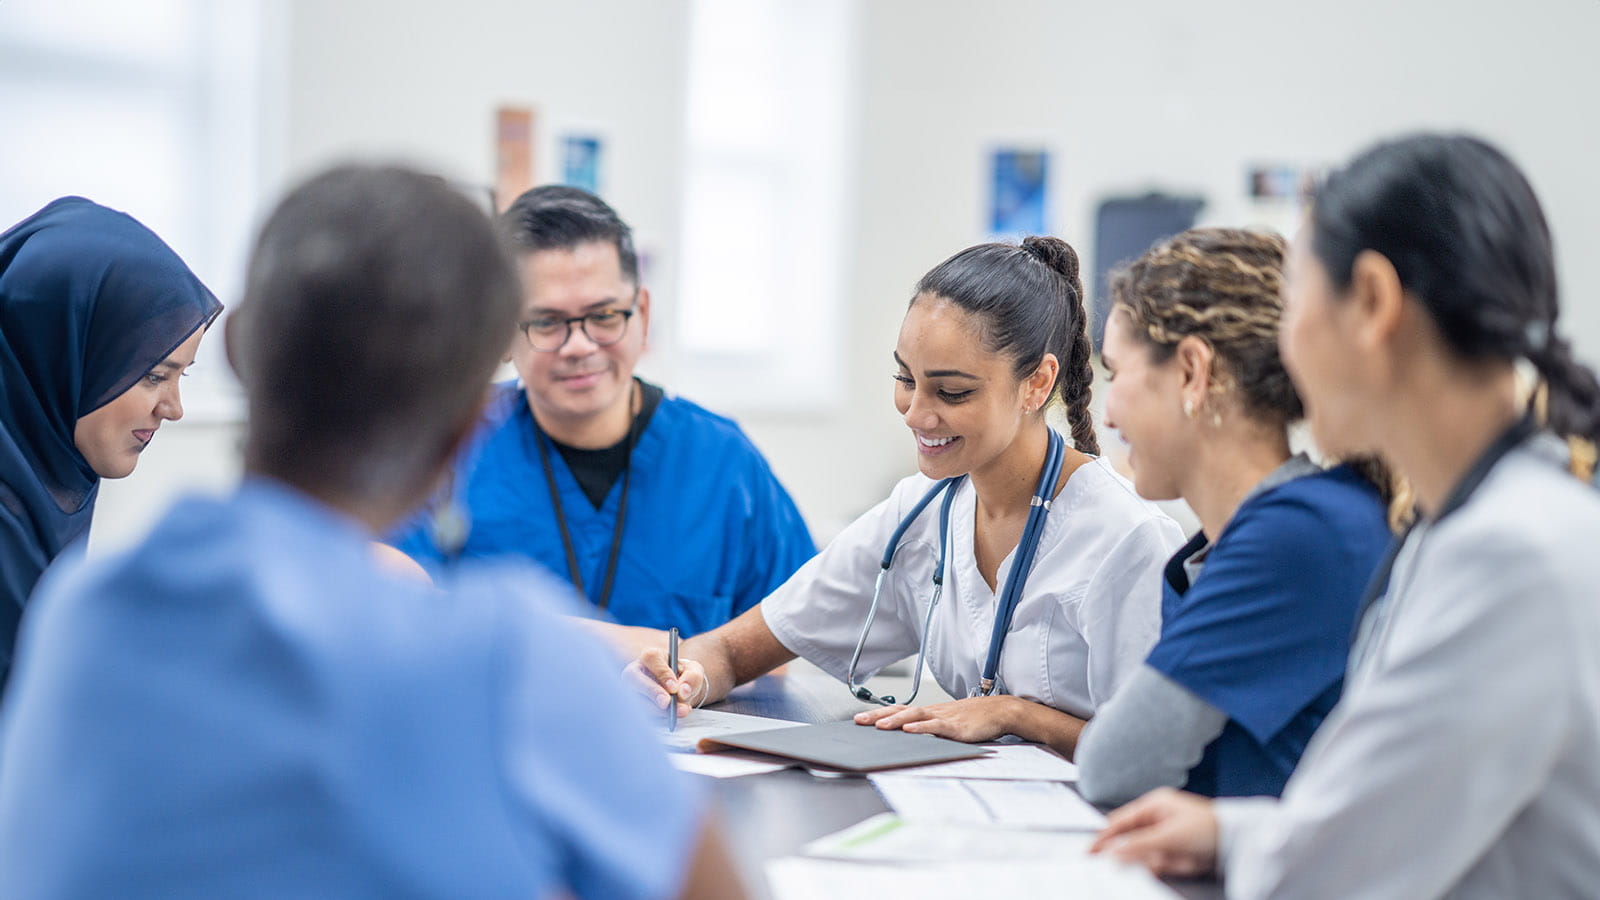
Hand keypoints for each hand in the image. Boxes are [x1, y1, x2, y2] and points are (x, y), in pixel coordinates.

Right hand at [624, 648, 708, 719]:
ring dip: (658, 709)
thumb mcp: (693, 671)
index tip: (674, 687)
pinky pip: (641, 713)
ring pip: (637, 699)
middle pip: (635, 679)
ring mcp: (630, 690)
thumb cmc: (682, 675)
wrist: (678, 689)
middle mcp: (635, 671)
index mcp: (650, 656)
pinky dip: (658, 716)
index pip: (651, 660)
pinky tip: (673, 717)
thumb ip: (692, 677)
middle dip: (652, 692)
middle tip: (667, 703)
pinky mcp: (632, 706)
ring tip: (680, 712)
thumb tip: (683, 691)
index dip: (662, 674)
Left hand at [851, 695, 1020, 742]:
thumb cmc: (973, 718)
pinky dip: (922, 728)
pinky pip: (936, 726)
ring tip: (879, 726)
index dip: (879, 713)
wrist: (998, 711)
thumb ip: (930, 728)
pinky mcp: (956, 727)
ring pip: (915, 716)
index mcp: (929, 712)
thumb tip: (910, 737)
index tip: (860, 718)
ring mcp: (944, 718)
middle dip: (878, 716)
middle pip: (901, 711)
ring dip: (896, 720)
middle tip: (859, 721)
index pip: (899, 710)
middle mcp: (932, 712)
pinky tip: (911, 730)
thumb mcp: (947, 722)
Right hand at [1089, 788, 1218, 877]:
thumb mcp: (1170, 836)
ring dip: (1146, 860)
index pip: (1121, 821)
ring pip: (1144, 852)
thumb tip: (1113, 852)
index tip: (1090, 850)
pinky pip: (1159, 861)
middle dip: (1124, 851)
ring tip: (1147, 864)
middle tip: (1104, 863)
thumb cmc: (1209, 828)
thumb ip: (1139, 845)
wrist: (1240, 843)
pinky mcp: (1176, 851)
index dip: (1104, 836)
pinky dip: (1159, 866)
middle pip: (1130, 837)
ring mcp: (1167, 836)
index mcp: (1154, 805)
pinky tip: (1165, 865)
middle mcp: (1158, 818)